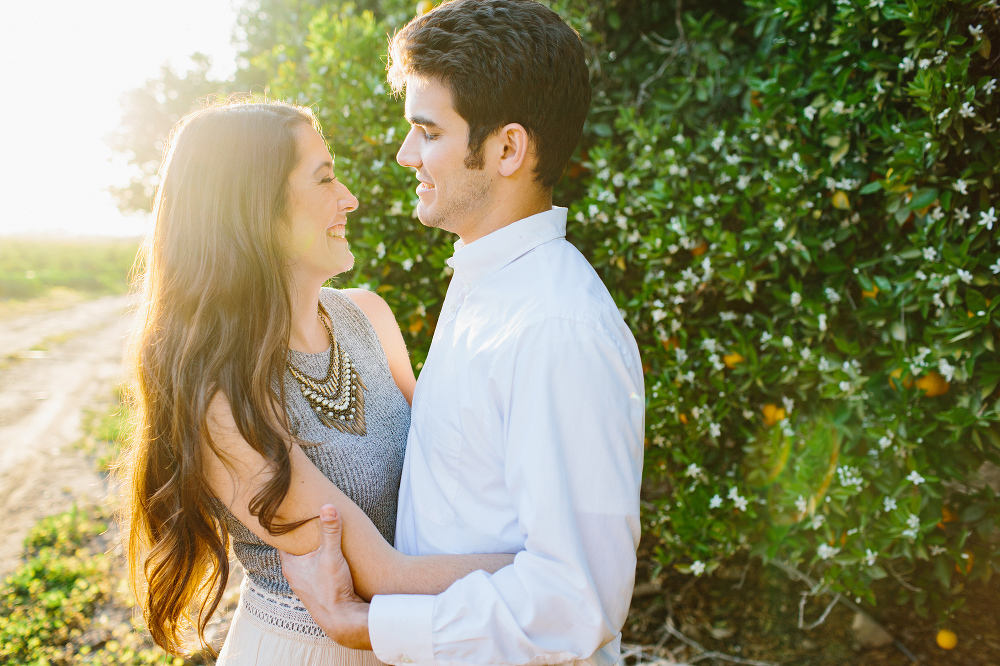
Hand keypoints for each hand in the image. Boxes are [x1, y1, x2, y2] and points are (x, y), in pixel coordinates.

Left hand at [279, 504, 371, 648]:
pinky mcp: (316, 589)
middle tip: (307, 516)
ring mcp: (304, 582)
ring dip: (310, 549)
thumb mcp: (331, 555)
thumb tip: (328, 506)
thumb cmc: (331, 589)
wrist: (341, 619)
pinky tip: (328, 554)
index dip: (286, 526)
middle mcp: (293, 574)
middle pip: (293, 548)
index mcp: (290, 565)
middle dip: (300, 535)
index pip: (282, 539)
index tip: (291, 511)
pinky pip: (313, 569)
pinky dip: (318, 559)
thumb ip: (330, 531)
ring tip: (318, 532)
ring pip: (304, 560)